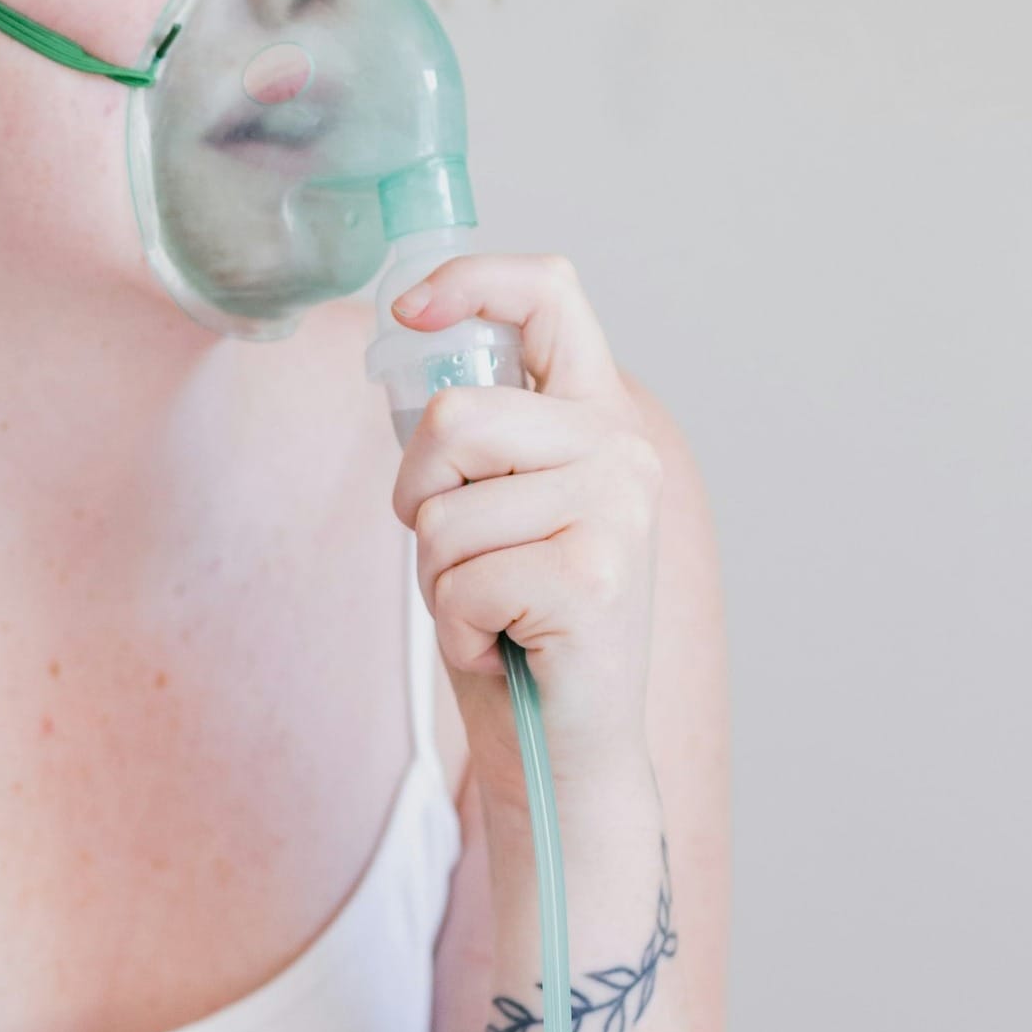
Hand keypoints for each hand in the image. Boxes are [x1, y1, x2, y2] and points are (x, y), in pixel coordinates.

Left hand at [387, 253, 661, 798]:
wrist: (564, 751)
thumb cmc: (516, 624)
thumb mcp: (495, 507)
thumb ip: (478, 436)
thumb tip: (409, 336)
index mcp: (596, 416)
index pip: (550, 294)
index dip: (473, 280)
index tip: (409, 311)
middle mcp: (622, 450)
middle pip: (455, 414)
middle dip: (420, 494)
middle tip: (457, 556)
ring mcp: (618, 511)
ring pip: (445, 512)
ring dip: (439, 581)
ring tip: (492, 612)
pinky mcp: (594, 577)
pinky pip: (459, 580)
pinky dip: (455, 629)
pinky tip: (502, 647)